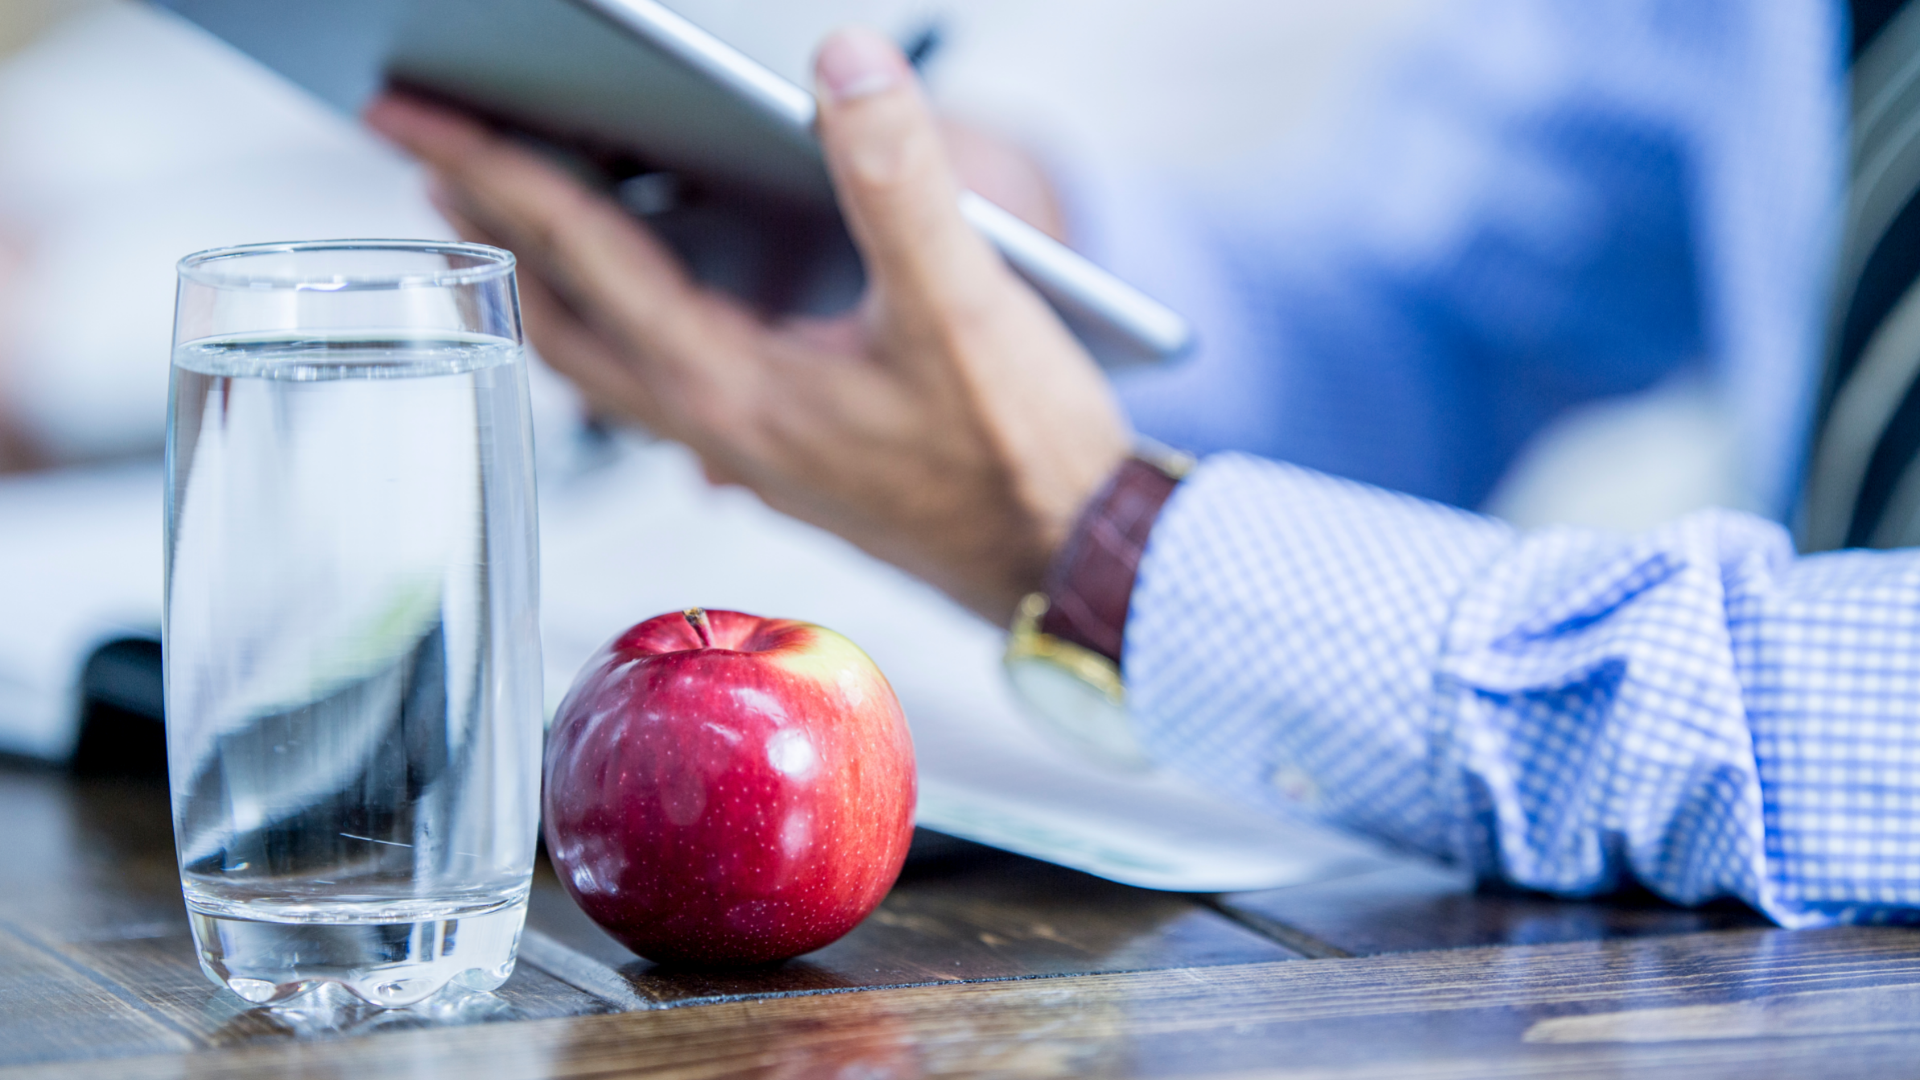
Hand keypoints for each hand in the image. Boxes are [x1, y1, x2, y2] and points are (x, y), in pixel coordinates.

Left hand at [366, 28, 1128, 623]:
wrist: (1068, 565)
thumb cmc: (1017, 458)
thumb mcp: (967, 307)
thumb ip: (901, 181)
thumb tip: (843, 66)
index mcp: (733, 383)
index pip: (580, 255)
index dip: (491, 170)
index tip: (410, 112)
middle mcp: (714, 421)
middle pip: (557, 310)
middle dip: (483, 224)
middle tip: (422, 150)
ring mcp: (739, 446)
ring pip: (597, 356)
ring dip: (538, 278)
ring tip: (500, 216)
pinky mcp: (774, 454)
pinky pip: (649, 382)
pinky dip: (606, 323)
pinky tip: (632, 300)